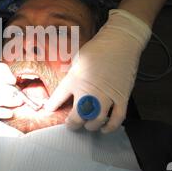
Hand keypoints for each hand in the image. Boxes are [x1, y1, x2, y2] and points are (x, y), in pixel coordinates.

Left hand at [44, 9, 151, 132]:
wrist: (120, 42)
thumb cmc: (97, 49)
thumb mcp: (77, 61)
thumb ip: (71, 76)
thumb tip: (66, 88)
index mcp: (75, 79)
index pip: (58, 98)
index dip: (52, 107)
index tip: (49, 111)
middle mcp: (89, 90)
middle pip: (78, 116)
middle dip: (72, 124)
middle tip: (71, 124)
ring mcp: (106, 95)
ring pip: (96, 120)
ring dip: (90, 126)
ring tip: (87, 124)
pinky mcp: (121, 97)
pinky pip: (117, 118)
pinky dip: (111, 126)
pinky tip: (105, 128)